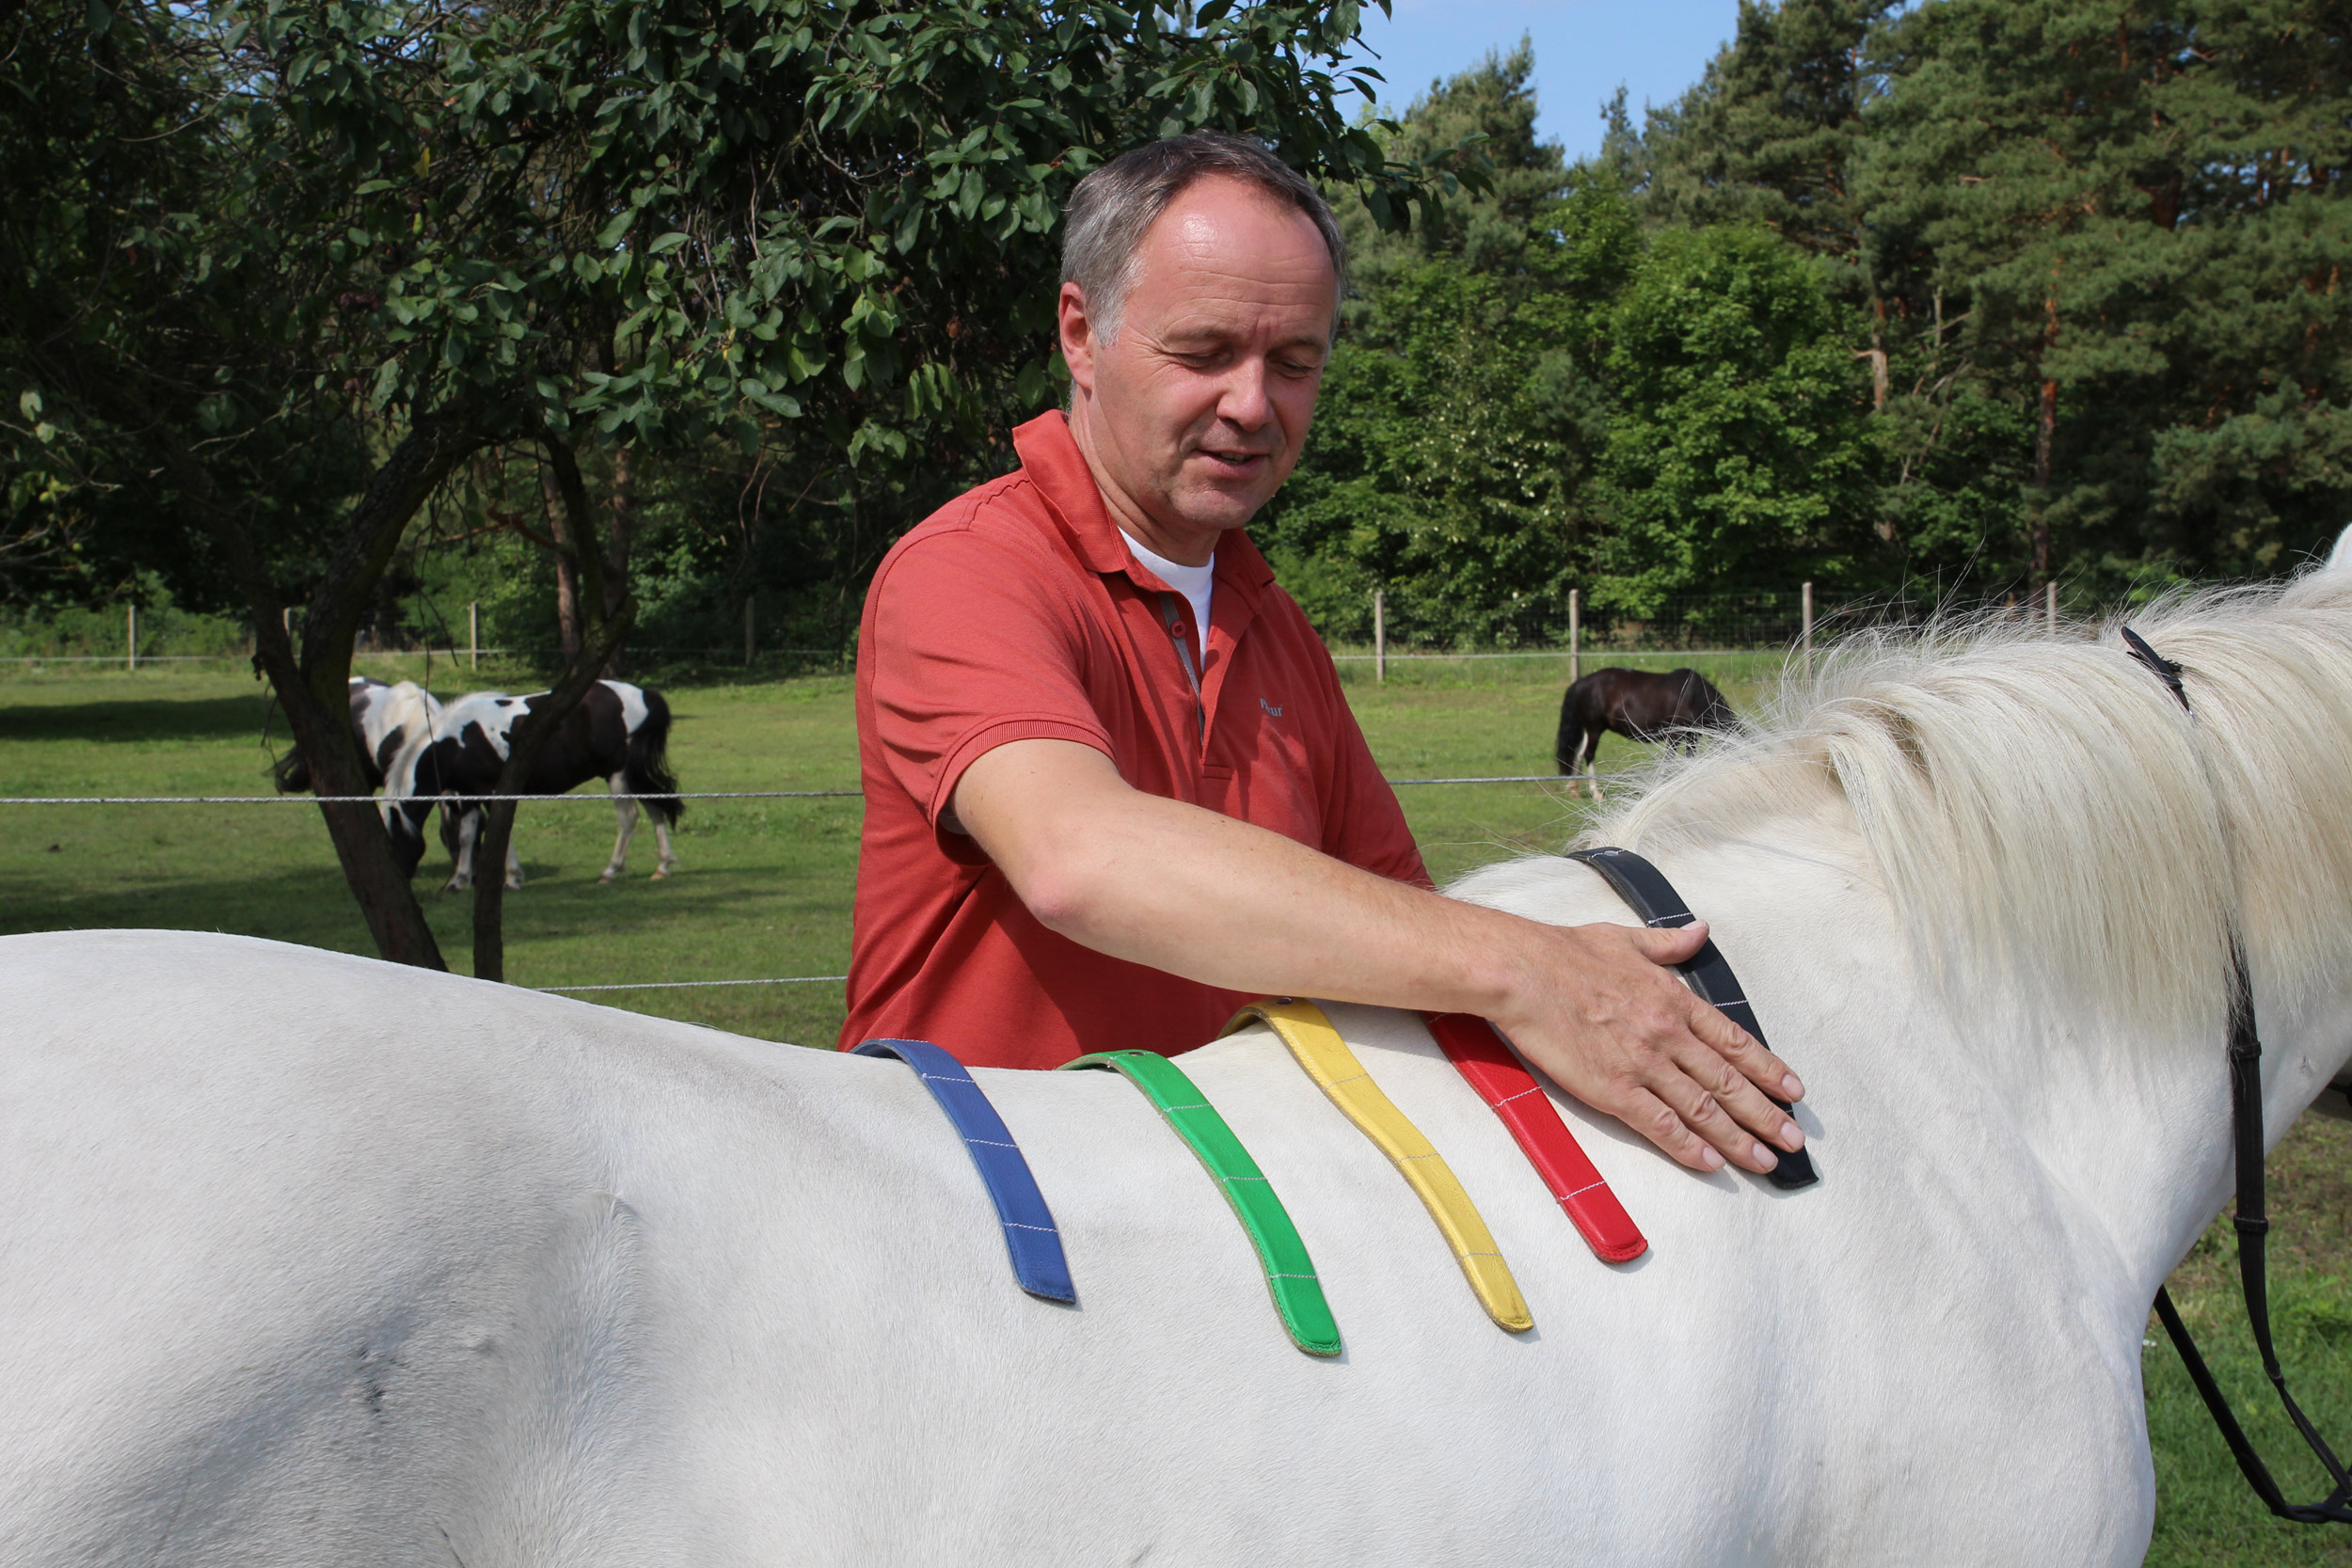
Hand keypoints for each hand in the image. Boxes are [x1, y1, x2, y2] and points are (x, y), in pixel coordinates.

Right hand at [1490, 919, 1806, 1175]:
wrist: (1524, 972)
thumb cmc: (1566, 952)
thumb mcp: (1626, 938)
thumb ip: (1668, 942)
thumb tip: (1700, 930)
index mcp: (1673, 999)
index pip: (1733, 1041)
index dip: (1767, 1068)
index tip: (1793, 1090)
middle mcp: (1668, 1034)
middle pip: (1728, 1082)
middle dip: (1765, 1114)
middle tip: (1794, 1141)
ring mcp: (1643, 1064)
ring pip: (1703, 1109)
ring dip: (1738, 1138)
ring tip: (1765, 1162)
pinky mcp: (1613, 1089)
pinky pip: (1660, 1124)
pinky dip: (1689, 1146)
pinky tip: (1711, 1164)